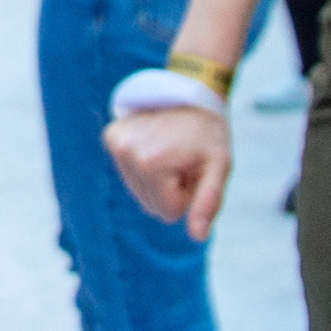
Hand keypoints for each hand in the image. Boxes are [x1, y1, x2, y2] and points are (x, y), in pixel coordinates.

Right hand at [104, 101, 231, 240]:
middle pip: (150, 205)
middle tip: (183, 161)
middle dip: (171, 191)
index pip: (167, 212)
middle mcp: (126, 154)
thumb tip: (198, 237)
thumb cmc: (209, 135)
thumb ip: (208, 203)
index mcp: (150, 164)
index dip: (186, 196)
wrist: (191, 93)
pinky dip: (144, 166)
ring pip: (138, 191)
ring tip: (171, 154)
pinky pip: (129, 173)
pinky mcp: (111, 137)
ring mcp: (115, 144)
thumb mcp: (219, 168)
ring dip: (158, 180)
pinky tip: (157, 144)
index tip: (193, 171)